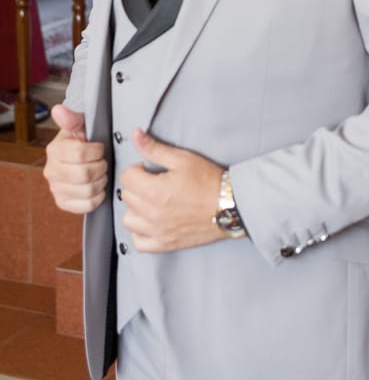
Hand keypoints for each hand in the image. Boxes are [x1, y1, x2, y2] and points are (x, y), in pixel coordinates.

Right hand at [44, 104, 108, 213]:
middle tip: (103, 162)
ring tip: (101, 174)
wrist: (79, 158)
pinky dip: (98, 196)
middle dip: (101, 167)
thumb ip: (72, 119)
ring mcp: (56, 188)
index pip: (80, 154)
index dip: (97, 151)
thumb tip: (58, 110)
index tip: (99, 148)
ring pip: (87, 190)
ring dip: (101, 182)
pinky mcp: (63, 203)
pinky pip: (87, 205)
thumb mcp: (80, 126)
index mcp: (54, 150)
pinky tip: (97, 187)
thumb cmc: (83, 141)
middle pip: (84, 174)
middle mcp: (51, 171)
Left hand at [120, 129, 224, 252]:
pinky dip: (140, 232)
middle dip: (137, 186)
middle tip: (154, 182)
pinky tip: (150, 222)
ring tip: (150, 202)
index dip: (137, 169)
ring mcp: (157, 231)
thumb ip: (155, 148)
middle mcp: (152, 213)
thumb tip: (136, 135)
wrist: (230, 205)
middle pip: (127, 196)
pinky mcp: (165, 244)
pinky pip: (139, 242)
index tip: (149, 169)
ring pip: (128, 219)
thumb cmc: (209, 181)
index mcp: (155, 190)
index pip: (127, 177)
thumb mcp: (183, 159)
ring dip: (135, 209)